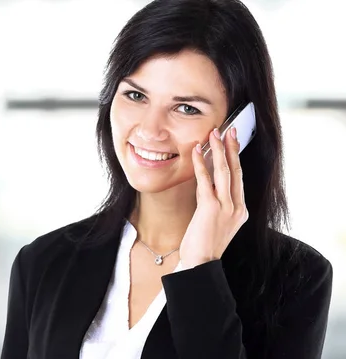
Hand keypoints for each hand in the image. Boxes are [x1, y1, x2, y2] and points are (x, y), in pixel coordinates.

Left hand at [180, 127, 248, 268]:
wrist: (201, 264)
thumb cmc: (204, 244)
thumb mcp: (215, 222)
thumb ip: (216, 203)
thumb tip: (207, 182)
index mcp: (240, 210)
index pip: (239, 178)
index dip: (235, 158)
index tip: (232, 141)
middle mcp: (237, 208)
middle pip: (236, 171)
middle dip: (232, 148)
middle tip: (229, 129)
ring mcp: (226, 208)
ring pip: (224, 172)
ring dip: (219, 150)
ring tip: (214, 134)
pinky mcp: (211, 209)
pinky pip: (206, 181)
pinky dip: (201, 164)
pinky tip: (198, 152)